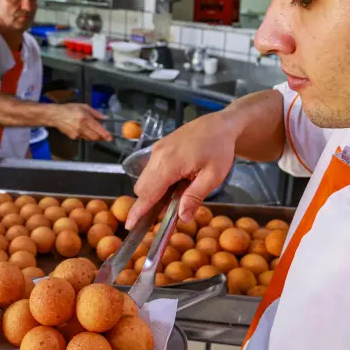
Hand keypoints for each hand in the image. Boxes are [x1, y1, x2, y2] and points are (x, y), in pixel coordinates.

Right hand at [50, 104, 111, 141]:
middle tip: (105, 135)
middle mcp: (81, 127)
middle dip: (101, 137)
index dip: (105, 134)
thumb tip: (104, 118)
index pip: (98, 129)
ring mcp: (77, 133)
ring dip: (94, 136)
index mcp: (85, 118)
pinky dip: (87, 135)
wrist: (55, 115)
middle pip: (95, 137)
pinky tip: (85, 130)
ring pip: (90, 138)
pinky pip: (83, 138)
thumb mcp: (84, 107)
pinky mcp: (73, 137)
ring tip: (95, 132)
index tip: (110, 137)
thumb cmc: (69, 109)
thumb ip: (95, 113)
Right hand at [126, 111, 235, 228]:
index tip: (130, 225)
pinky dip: (157, 180)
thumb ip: (194, 197)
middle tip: (170, 208)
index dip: (139, 211)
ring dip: (155, 191)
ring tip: (180, 189)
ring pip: (145, 179)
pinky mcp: (158, 147)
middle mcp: (158, 156)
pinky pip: (150, 170)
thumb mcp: (213, 176)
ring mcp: (156, 150)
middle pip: (142, 188)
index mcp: (170, 163)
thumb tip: (182, 218)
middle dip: (149, 202)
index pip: (148, 193)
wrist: (219, 124)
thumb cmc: (219, 149)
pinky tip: (177, 179)